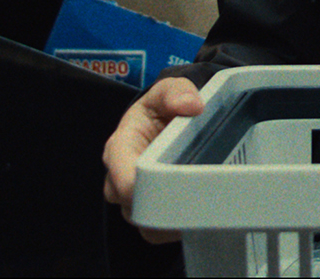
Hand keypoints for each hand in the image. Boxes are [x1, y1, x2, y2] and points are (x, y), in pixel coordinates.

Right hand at [102, 76, 204, 243]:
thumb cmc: (162, 106)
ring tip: (199, 214)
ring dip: (168, 224)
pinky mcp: (148, 208)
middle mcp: (120, 176)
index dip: (142, 190)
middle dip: (158, 210)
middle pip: (131, 207)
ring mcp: (132, 196)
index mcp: (120, 147)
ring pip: (143, 224)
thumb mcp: (168, 90)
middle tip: (194, 206)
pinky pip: (157, 229)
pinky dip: (174, 228)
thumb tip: (191, 105)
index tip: (170, 191)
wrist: (168, 118)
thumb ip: (176, 92)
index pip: (121, 178)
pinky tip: (197, 218)